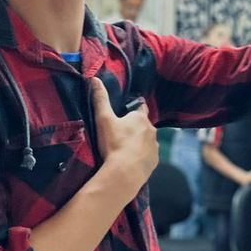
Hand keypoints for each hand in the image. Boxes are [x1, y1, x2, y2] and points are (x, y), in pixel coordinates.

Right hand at [90, 80, 157, 194]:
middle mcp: (151, 130)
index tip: (125, 114)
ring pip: (147, 141)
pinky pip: (149, 156)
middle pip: (144, 125)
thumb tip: (94, 78)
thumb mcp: (104, 119)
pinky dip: (142, 156)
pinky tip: (131, 161)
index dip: (133, 110)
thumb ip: (100, 99)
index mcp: (140, 118)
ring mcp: (155, 147)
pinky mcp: (155, 161)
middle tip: (121, 134)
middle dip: (136, 128)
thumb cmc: (114, 143)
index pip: (140, 107)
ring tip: (125, 150)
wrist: (125, 172)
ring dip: (139, 143)